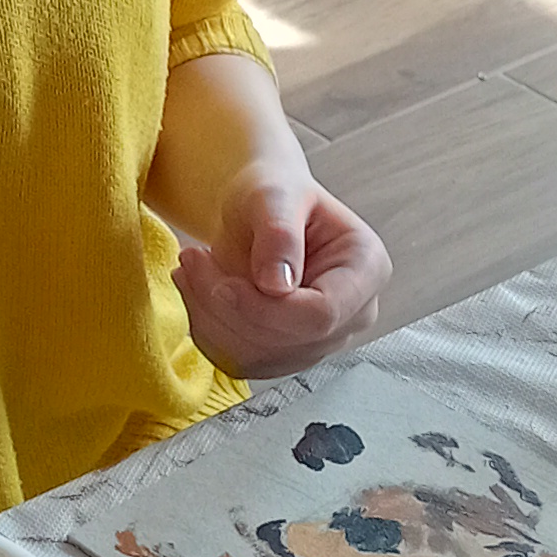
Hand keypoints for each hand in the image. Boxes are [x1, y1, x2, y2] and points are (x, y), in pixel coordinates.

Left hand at [174, 155, 387, 375]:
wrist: (257, 211)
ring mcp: (322, 339)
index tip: (221, 285)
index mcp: (366, 269)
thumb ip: (279, 234)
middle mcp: (353, 312)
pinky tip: (197, 293)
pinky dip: (208, 332)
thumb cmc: (273, 194)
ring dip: (211, 320)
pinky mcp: (287, 353)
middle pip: (291, 341)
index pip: (323, 314)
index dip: (266, 309)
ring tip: (190, 269)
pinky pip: (241, 362)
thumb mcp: (273, 195)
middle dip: (230, 310)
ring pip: (260, 358)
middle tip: (191, 261)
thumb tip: (277, 286)